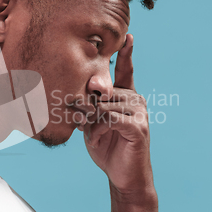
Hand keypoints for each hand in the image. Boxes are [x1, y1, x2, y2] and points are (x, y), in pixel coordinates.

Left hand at [84, 34, 153, 193]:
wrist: (122, 176)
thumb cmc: (107, 148)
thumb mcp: (93, 124)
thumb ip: (89, 108)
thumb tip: (72, 96)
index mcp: (126, 96)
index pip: (126, 71)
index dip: (126, 53)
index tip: (127, 35)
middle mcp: (136, 99)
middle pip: (104, 91)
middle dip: (86, 107)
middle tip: (77, 121)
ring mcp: (139, 112)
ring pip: (104, 105)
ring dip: (91, 122)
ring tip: (89, 135)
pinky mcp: (138, 126)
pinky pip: (110, 119)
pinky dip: (99, 130)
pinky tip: (96, 140)